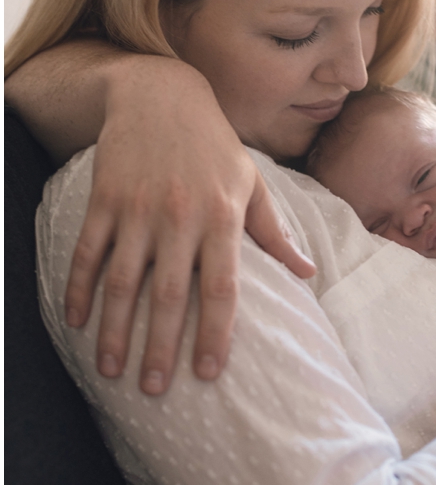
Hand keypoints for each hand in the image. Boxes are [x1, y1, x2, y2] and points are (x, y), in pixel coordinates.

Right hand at [65, 56, 315, 393]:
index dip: (215, 334)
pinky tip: (77, 322)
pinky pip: (88, 252)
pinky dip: (79, 289)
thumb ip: (275, 232)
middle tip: (154, 391)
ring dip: (115, 331)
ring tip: (111, 371)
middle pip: (169, 296)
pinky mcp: (105, 199)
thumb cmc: (215, 145)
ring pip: (123, 282)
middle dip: (160, 348)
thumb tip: (307, 273)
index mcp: (222, 217)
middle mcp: (181, 217)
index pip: (221, 288)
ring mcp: (139, 209)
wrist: (161, 93)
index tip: (208, 373)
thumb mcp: (252, 182)